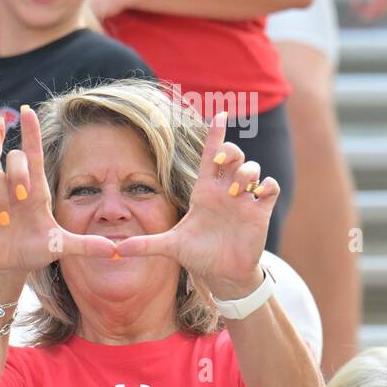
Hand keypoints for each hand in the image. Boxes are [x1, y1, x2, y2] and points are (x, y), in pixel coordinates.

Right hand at [0, 105, 117, 275]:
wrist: (9, 265)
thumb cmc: (36, 249)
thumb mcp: (61, 246)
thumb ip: (86, 245)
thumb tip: (115, 250)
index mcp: (37, 189)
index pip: (34, 153)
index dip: (31, 131)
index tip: (28, 111)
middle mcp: (14, 186)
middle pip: (15, 158)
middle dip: (19, 172)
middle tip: (23, 196)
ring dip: (0, 197)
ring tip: (5, 221)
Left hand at [115, 112, 275, 295]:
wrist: (221, 273)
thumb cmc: (197, 254)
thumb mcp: (170, 247)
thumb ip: (145, 244)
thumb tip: (116, 249)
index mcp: (203, 191)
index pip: (208, 155)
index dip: (215, 134)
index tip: (220, 114)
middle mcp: (224, 191)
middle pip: (233, 155)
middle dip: (230, 151)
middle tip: (222, 164)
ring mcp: (243, 200)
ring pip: (253, 168)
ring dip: (246, 173)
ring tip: (235, 193)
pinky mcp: (260, 212)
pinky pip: (271, 187)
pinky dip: (267, 185)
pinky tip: (259, 193)